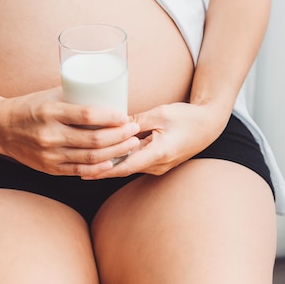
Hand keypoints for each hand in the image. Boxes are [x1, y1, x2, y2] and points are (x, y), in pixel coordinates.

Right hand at [0, 87, 139, 176]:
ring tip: (131, 144)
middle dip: (120, 136)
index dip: (111, 117)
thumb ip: (77, 96)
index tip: (125, 115)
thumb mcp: (51, 96)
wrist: (1, 128)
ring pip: (90, 158)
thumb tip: (110, 92)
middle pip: (94, 139)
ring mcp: (50, 154)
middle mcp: (50, 135)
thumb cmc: (31, 106)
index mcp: (50, 112)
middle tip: (134, 130)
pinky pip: (80, 171)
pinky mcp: (50, 168)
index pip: (87, 115)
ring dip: (116, 152)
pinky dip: (99, 169)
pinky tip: (113, 163)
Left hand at [81, 102, 230, 178]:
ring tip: (85, 159)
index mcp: (159, 153)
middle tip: (75, 165)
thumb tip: (111, 123)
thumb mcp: (160, 114)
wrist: (209, 125)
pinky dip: (121, 159)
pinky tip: (107, 154)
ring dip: (109, 164)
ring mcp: (159, 166)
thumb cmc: (187, 117)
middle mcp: (158, 165)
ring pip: (129, 166)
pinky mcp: (158, 162)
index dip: (102, 169)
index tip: (82, 168)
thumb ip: (136, 119)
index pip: (124, 166)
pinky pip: (136, 162)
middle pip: (123, 169)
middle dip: (100, 168)